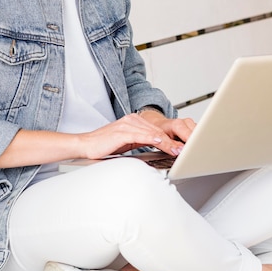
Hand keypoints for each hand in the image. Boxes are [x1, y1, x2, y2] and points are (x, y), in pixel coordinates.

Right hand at [78, 113, 195, 159]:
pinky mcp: (122, 132)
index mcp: (134, 121)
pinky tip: (161, 143)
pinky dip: (153, 139)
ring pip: (152, 133)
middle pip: (158, 131)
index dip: (171, 139)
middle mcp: (132, 119)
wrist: (86, 145)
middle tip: (185, 150)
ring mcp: (127, 124)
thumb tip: (159, 145)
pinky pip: (141, 135)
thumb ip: (142, 141)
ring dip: (167, 142)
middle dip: (173, 141)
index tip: (182, 147)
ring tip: (177, 150)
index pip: (157, 130)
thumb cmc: (105, 145)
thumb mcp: (128, 142)